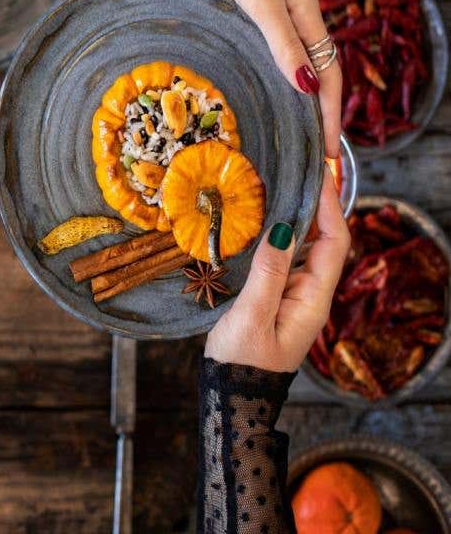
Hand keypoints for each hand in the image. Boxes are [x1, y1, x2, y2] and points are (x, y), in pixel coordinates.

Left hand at [188, 0, 341, 157]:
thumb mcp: (260, 1)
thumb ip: (282, 42)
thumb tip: (306, 89)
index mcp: (306, 20)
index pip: (327, 82)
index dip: (328, 122)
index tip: (327, 161)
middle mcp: (299, 19)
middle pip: (319, 80)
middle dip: (319, 123)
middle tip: (315, 163)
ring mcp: (279, 13)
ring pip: (300, 68)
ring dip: (302, 104)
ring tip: (296, 140)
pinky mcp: (258, 7)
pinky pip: (278, 54)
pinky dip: (280, 80)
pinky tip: (266, 92)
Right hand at [205, 169, 350, 372]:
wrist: (233, 399)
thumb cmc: (242, 364)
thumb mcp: (252, 317)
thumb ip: (268, 273)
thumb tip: (285, 229)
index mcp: (312, 300)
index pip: (334, 243)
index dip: (330, 206)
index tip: (319, 173)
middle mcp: (310, 295)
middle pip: (325, 241)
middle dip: (319, 204)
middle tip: (305, 169)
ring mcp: (294, 297)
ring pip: (305, 248)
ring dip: (299, 216)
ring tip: (286, 183)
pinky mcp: (276, 299)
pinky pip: (285, 259)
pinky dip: (281, 234)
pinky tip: (266, 220)